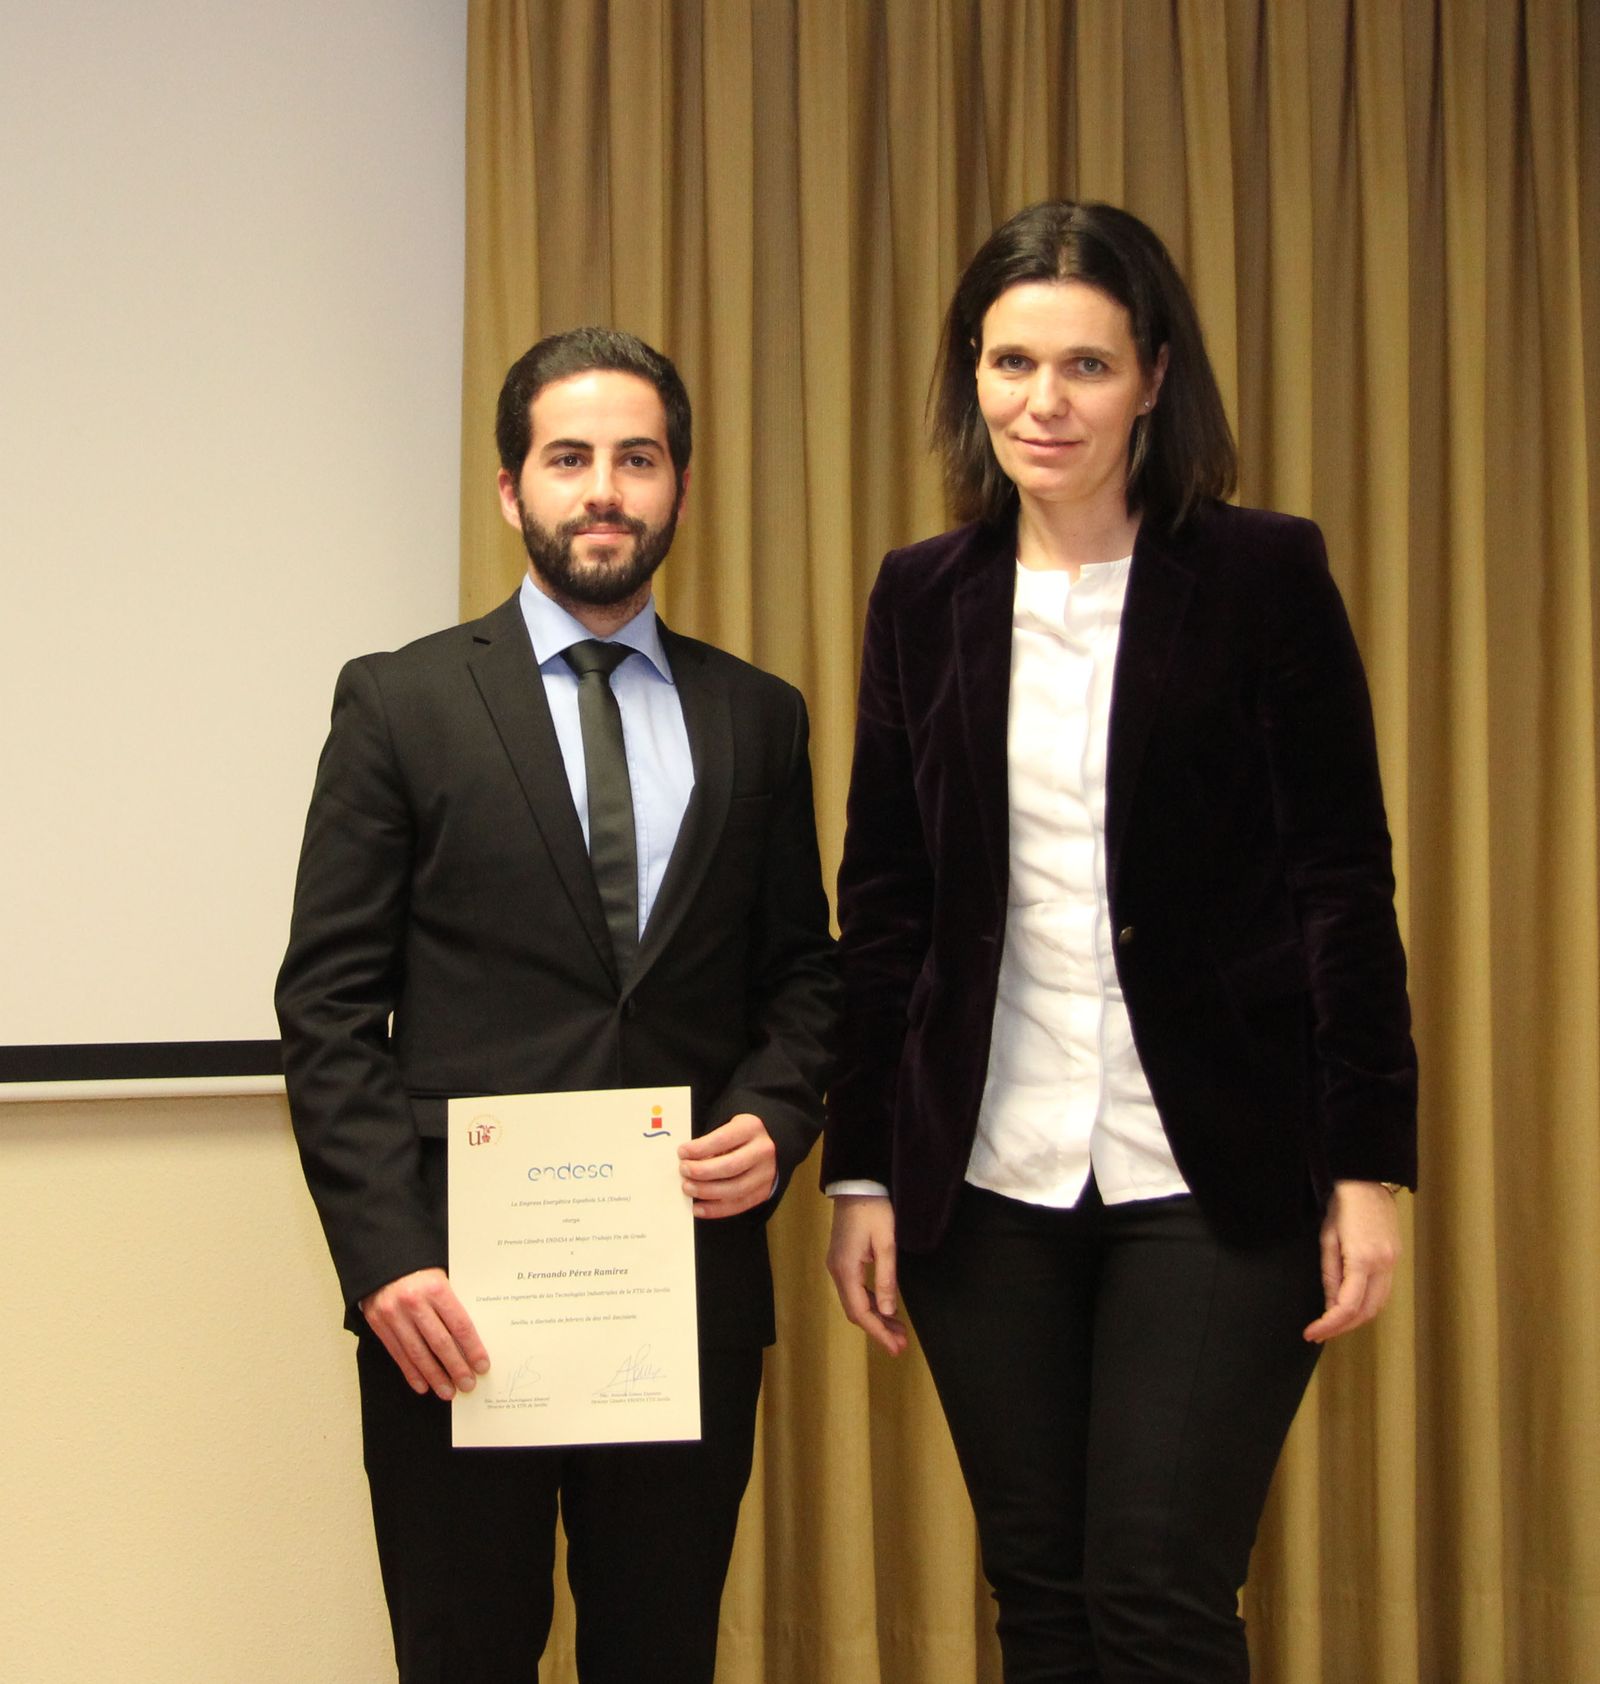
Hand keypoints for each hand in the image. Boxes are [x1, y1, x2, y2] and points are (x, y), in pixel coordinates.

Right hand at [360, 1267, 489, 1398]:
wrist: (381, 1259)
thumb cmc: (419, 1269)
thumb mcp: (441, 1275)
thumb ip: (453, 1301)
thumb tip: (472, 1336)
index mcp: (436, 1288)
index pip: (459, 1325)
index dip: (472, 1349)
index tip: (482, 1365)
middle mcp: (414, 1303)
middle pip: (440, 1343)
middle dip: (456, 1368)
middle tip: (468, 1385)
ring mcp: (394, 1315)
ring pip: (418, 1354)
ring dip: (435, 1376)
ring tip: (448, 1392)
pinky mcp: (379, 1324)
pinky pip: (398, 1354)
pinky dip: (411, 1372)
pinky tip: (423, 1385)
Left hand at [678, 1112, 777, 1218]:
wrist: (769, 1144)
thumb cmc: (741, 1135)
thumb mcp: (730, 1127)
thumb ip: (711, 1141)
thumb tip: (685, 1159)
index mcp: (752, 1128)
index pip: (722, 1140)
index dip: (699, 1148)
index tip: (682, 1152)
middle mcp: (763, 1151)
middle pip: (730, 1166)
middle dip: (702, 1171)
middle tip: (684, 1170)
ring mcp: (766, 1173)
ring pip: (735, 1189)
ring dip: (706, 1191)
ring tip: (688, 1188)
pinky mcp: (763, 1191)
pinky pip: (738, 1205)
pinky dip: (715, 1210)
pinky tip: (698, 1208)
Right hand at [826, 1195, 907, 1355]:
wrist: (856, 1184)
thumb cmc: (874, 1210)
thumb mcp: (886, 1243)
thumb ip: (887, 1279)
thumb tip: (889, 1311)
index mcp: (846, 1270)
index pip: (861, 1311)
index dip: (879, 1332)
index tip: (896, 1347)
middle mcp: (837, 1272)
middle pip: (855, 1311)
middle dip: (878, 1329)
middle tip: (901, 1344)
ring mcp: (837, 1266)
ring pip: (854, 1302)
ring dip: (875, 1318)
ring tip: (897, 1331)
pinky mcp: (842, 1261)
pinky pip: (854, 1291)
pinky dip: (870, 1303)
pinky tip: (885, 1309)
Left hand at [1303, 1180, 1401, 1342]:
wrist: (1367, 1183)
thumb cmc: (1342, 1206)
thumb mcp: (1327, 1239)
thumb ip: (1330, 1275)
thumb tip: (1331, 1306)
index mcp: (1363, 1260)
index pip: (1347, 1307)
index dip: (1329, 1325)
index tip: (1311, 1334)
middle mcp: (1383, 1265)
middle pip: (1365, 1312)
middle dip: (1342, 1327)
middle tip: (1319, 1333)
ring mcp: (1393, 1263)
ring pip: (1378, 1305)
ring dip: (1356, 1320)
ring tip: (1332, 1324)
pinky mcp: (1395, 1259)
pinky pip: (1383, 1292)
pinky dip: (1368, 1305)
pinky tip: (1352, 1307)